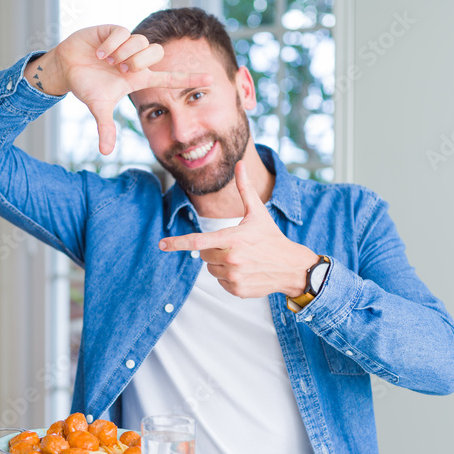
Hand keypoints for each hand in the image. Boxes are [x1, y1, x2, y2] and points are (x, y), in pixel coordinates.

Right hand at [25, 25, 211, 154]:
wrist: (66, 67)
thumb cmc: (86, 86)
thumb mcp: (98, 107)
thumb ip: (105, 128)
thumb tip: (105, 152)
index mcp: (139, 77)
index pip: (170, 78)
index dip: (190, 78)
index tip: (212, 79)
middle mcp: (136, 59)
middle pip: (157, 53)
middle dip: (138, 62)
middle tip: (120, 70)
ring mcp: (126, 43)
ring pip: (141, 41)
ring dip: (122, 54)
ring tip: (107, 61)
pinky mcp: (114, 30)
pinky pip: (122, 32)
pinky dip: (110, 45)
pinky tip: (99, 51)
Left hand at [158, 161, 319, 298]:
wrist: (291, 266)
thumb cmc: (271, 237)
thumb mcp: (257, 213)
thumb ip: (245, 189)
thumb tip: (240, 164)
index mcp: (232, 238)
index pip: (199, 241)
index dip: (178, 243)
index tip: (162, 244)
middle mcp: (231, 258)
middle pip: (203, 254)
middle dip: (213, 249)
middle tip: (234, 247)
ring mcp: (234, 275)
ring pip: (210, 269)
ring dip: (220, 264)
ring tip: (241, 259)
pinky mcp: (237, 290)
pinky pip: (220, 282)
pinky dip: (228, 277)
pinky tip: (244, 271)